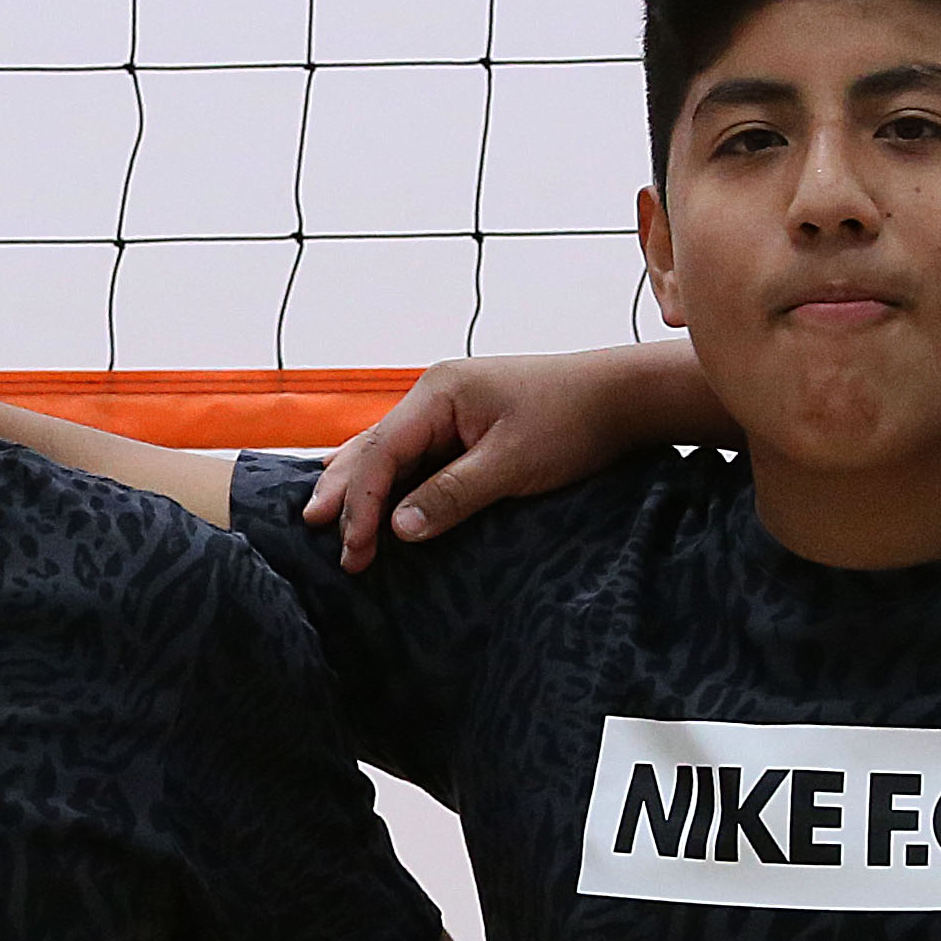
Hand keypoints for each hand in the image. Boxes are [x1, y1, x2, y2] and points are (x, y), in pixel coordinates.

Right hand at [292, 347, 705, 568]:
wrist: (620, 398)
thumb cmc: (571, 421)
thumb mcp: (512, 463)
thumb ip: (452, 494)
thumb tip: (399, 528)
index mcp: (438, 393)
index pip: (380, 451)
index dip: (360, 501)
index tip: (354, 547)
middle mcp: (434, 397)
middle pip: (372, 448)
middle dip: (345, 493)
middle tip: (320, 536)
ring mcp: (448, 411)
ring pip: (389, 453)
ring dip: (363, 489)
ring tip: (330, 522)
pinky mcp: (465, 429)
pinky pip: (415, 459)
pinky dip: (392, 484)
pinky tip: (376, 505)